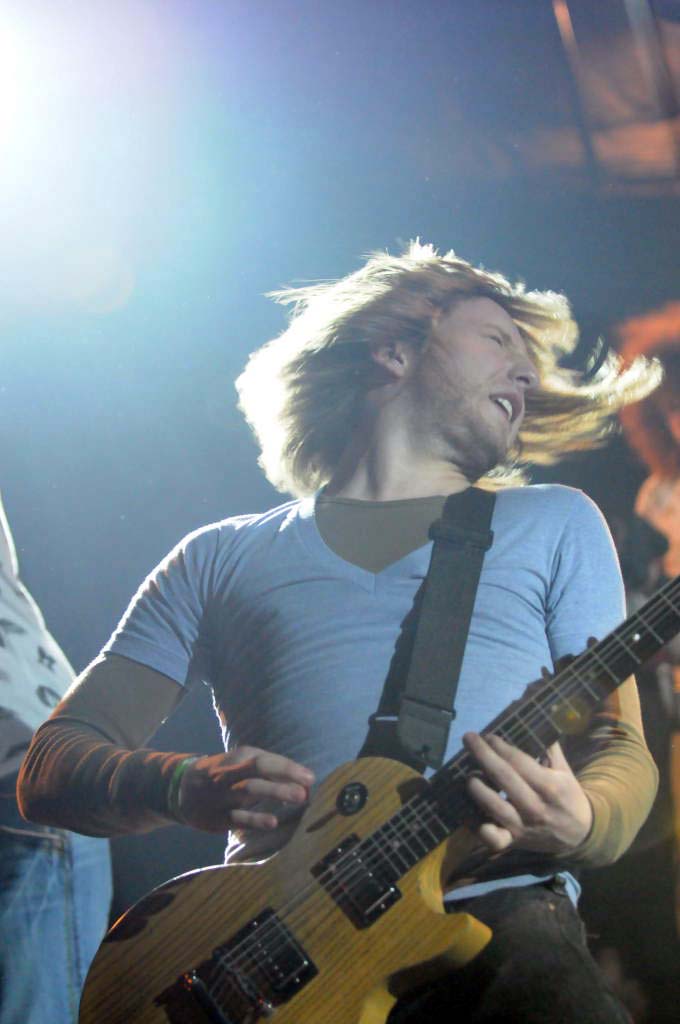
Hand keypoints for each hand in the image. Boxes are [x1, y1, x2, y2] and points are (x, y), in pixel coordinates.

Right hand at [176, 747, 313, 833]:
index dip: (288, 767)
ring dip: (274, 792)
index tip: (310, 777)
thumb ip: (268, 770)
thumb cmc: (224, 776)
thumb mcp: (240, 765)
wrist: (181, 789)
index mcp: (238, 758)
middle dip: (283, 775)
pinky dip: (255, 820)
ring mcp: (222, 795)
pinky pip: (236, 817)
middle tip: (307, 785)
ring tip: (299, 797)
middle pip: (256, 769)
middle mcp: (229, 773)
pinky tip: (273, 822)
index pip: (265, 759)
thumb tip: (303, 781)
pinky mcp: (216, 817)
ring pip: (248, 790)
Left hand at [462, 732, 591, 854]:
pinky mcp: (513, 842)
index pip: (520, 763)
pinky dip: (476, 826)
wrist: (579, 835)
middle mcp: (536, 807)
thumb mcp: (563, 769)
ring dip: (477, 788)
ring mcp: (522, 826)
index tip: (488, 735)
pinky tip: (466, 810)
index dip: (501, 747)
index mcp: (550, 786)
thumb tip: (531, 715)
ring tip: (469, 774)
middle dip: (483, 755)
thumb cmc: (566, 794)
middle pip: (504, 778)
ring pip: (494, 807)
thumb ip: (547, 744)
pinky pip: (491, 838)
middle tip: (468, 738)